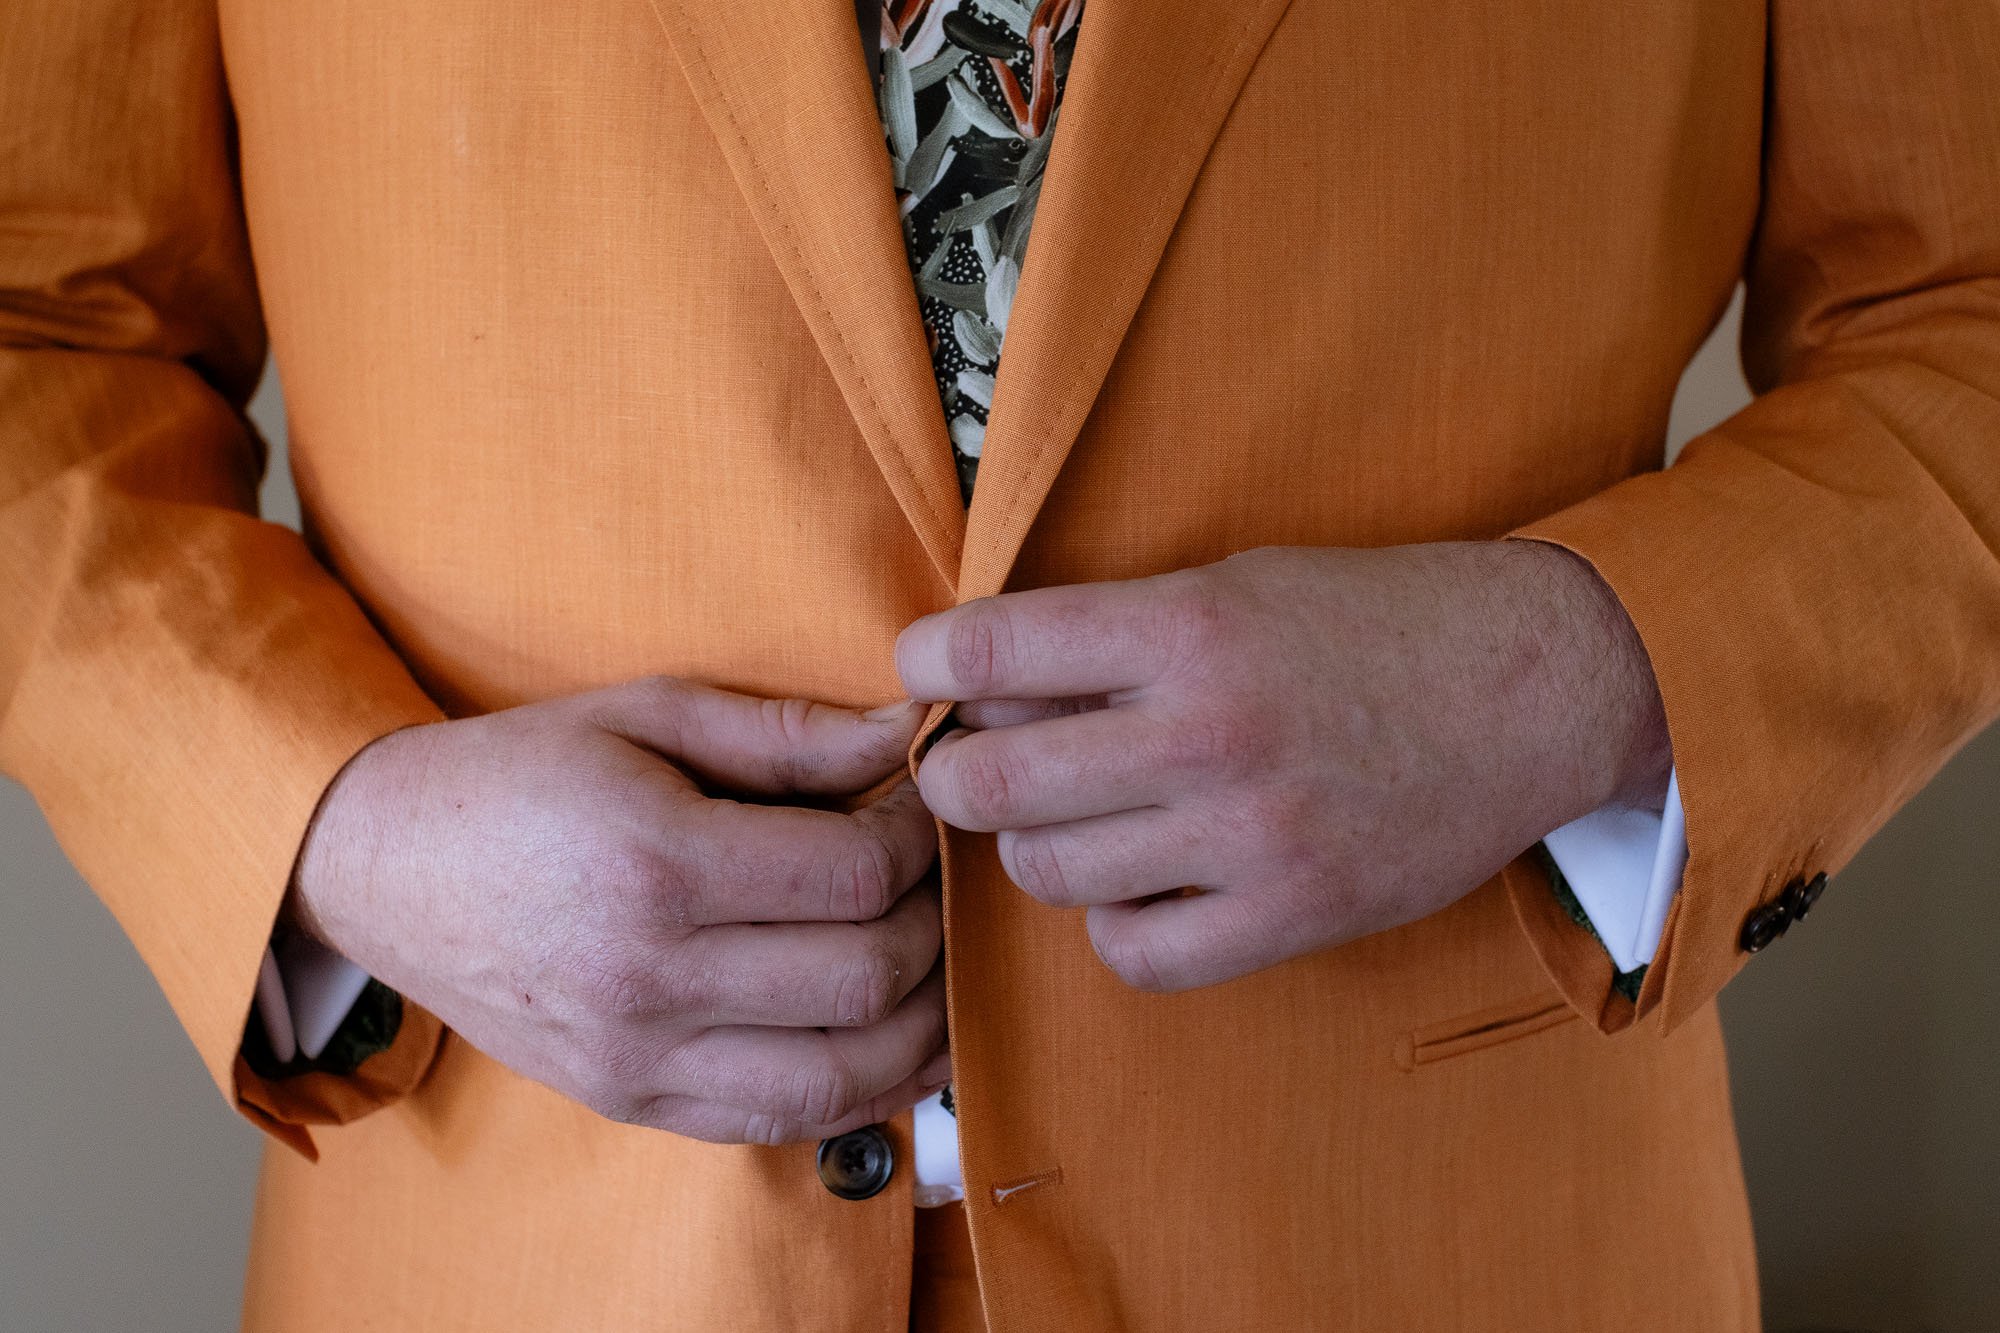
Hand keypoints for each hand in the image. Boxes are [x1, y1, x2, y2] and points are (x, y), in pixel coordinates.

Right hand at [286, 677, 949, 1144]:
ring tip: (938, 958)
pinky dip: (861, 1088)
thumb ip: (788, 733)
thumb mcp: (647, 713)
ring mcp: (637, 1057)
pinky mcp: (632, 1102)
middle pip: (865, 976)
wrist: (385, 867)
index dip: (919, 840)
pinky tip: (890, 1034)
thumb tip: (908, 733)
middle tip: (939, 878)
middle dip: (934, 922)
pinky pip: (782, 1122)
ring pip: (843, 1074)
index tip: (925, 808)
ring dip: (922, 1022)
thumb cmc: (520, 775)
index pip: (854, 876)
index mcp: (654, 863)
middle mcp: (647, 976)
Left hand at [895, 541, 1669, 992]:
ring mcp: (1252, 835)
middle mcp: (1210, 732)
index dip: (928, 662)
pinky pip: (1137, 953)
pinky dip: (1114, 924)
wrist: (1533, 686)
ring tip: (1074, 817)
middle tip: (970, 764)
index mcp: (1189, 627)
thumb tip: (978, 678)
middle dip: (953, 774)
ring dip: (1036, 847)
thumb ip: (1115, 630)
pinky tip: (1140, 884)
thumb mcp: (1238, 582)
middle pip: (995, 782)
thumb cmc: (1373, 622)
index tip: (923, 671)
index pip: (991, 652)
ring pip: (1050, 873)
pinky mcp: (1294, 914)